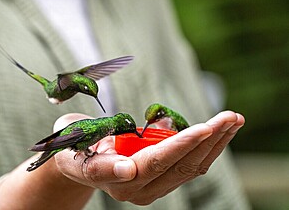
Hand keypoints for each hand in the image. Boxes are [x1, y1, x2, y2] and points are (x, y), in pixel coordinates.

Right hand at [54, 111, 244, 204]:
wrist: (77, 163)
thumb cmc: (73, 148)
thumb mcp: (77, 149)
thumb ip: (101, 163)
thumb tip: (129, 169)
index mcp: (117, 180)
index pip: (155, 161)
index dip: (179, 145)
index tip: (203, 128)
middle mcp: (138, 189)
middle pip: (180, 166)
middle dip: (207, 139)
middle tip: (230, 116)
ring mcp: (152, 188)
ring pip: (191, 168)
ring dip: (215, 143)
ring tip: (233, 120)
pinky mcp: (161, 182)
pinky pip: (189, 167)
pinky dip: (207, 148)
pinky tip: (220, 131)